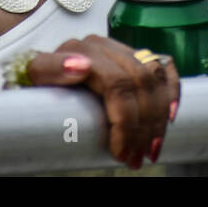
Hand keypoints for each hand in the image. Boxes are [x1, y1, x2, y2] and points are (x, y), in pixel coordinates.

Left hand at [25, 35, 179, 168]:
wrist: (37, 80)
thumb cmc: (37, 86)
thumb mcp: (35, 78)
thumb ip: (51, 69)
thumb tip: (81, 66)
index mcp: (82, 49)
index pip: (117, 85)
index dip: (125, 122)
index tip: (121, 154)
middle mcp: (104, 46)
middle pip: (140, 84)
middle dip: (143, 127)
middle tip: (136, 160)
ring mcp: (121, 49)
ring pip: (155, 78)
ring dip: (158, 117)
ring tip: (151, 150)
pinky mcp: (135, 56)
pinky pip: (164, 67)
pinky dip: (172, 91)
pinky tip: (172, 116)